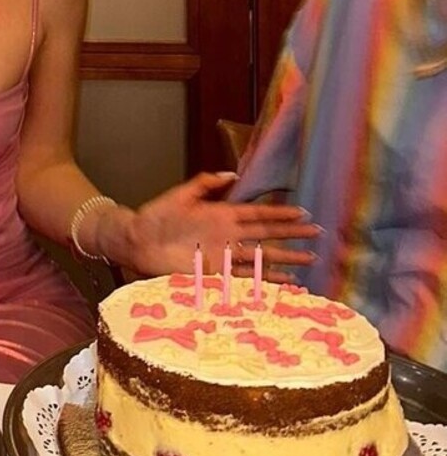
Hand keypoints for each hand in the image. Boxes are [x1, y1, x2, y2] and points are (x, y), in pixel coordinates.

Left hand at [114, 172, 320, 281]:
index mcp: (222, 214)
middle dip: (292, 235)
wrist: (138, 242)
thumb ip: (205, 184)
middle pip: (267, 235)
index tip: (303, 212)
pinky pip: (245, 276)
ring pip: (262, 257)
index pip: (258, 213)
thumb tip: (231, 173)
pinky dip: (265, 279)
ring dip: (285, 259)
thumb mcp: (181, 195)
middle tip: (317, 235)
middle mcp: (228, 235)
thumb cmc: (156, 216)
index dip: (280, 213)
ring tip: (309, 260)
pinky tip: (283, 282)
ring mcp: (224, 255)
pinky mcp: (216, 272)